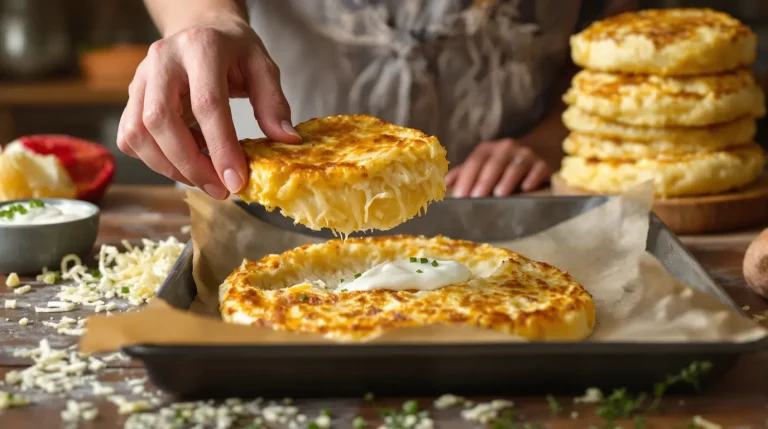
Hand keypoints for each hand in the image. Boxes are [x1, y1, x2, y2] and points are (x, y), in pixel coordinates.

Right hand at [116, 17, 300, 199]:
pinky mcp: (131, 96)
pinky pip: (130, 137)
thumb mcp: (262, 67)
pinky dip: (155, 160)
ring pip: (138, 133)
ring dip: (171, 168)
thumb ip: (273, 103)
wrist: (200, 28)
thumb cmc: (233, 51)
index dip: (221, 148)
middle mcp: (162, 60)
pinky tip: (184, 163)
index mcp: (201, 48)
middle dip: (191, 165)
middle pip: (161, 121)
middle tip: (220, 189)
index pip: (206, 104)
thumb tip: (286, 140)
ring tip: (205, 181)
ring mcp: (140, 77)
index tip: (236, 181)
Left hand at [445, 139, 551, 197]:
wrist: (533, 154)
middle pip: (494, 164)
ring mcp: (525, 155)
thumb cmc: (500, 166)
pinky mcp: (542, 164)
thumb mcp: (482, 166)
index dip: (467, 179)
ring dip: (507, 180)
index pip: (475, 162)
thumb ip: (464, 174)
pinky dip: (532, 178)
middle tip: (477, 198)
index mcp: (487, 149)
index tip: (460, 196)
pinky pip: (538, 169)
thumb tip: (445, 184)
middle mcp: (506, 148)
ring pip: (515, 166)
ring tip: (499, 194)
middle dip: (484, 181)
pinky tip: (527, 188)